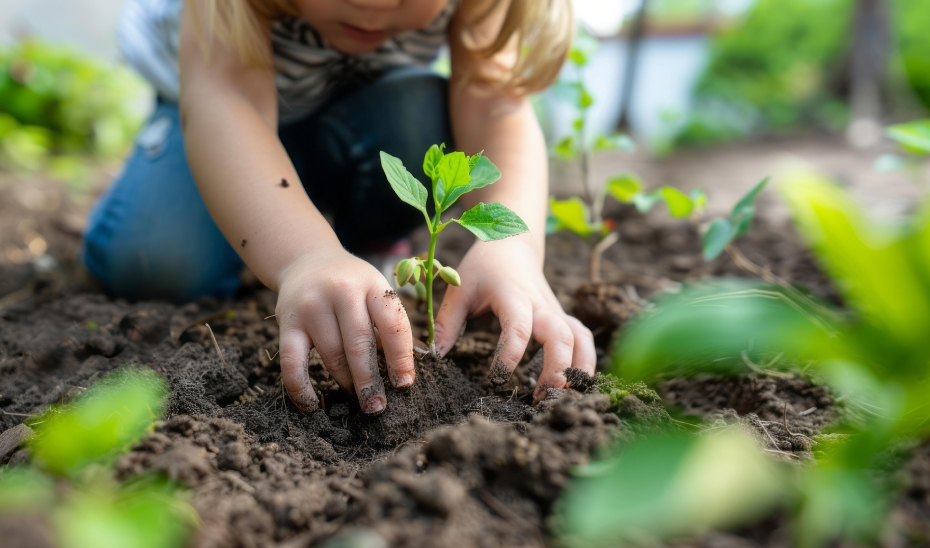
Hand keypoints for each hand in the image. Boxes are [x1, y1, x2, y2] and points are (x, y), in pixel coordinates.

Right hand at [275, 249, 414, 413]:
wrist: (307, 259)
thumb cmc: (352, 286)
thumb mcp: (376, 292)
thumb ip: (391, 327)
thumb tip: (406, 374)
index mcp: (372, 285)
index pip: (392, 323)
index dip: (401, 357)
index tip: (404, 384)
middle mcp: (342, 292)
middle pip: (359, 344)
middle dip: (370, 380)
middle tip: (377, 407)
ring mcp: (312, 306)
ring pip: (331, 355)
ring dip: (345, 382)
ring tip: (357, 398)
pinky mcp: (288, 321)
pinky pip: (292, 361)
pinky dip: (300, 387)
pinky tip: (311, 405)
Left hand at [433, 238, 595, 400]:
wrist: (513, 243)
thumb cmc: (483, 267)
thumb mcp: (459, 289)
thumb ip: (447, 322)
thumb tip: (435, 356)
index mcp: (513, 296)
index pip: (519, 327)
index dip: (511, 355)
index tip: (496, 379)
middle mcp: (540, 305)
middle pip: (560, 336)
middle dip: (556, 368)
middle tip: (541, 397)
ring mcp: (555, 311)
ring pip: (580, 338)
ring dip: (577, 367)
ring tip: (563, 396)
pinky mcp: (562, 318)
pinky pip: (582, 338)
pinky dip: (585, 361)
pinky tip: (575, 384)